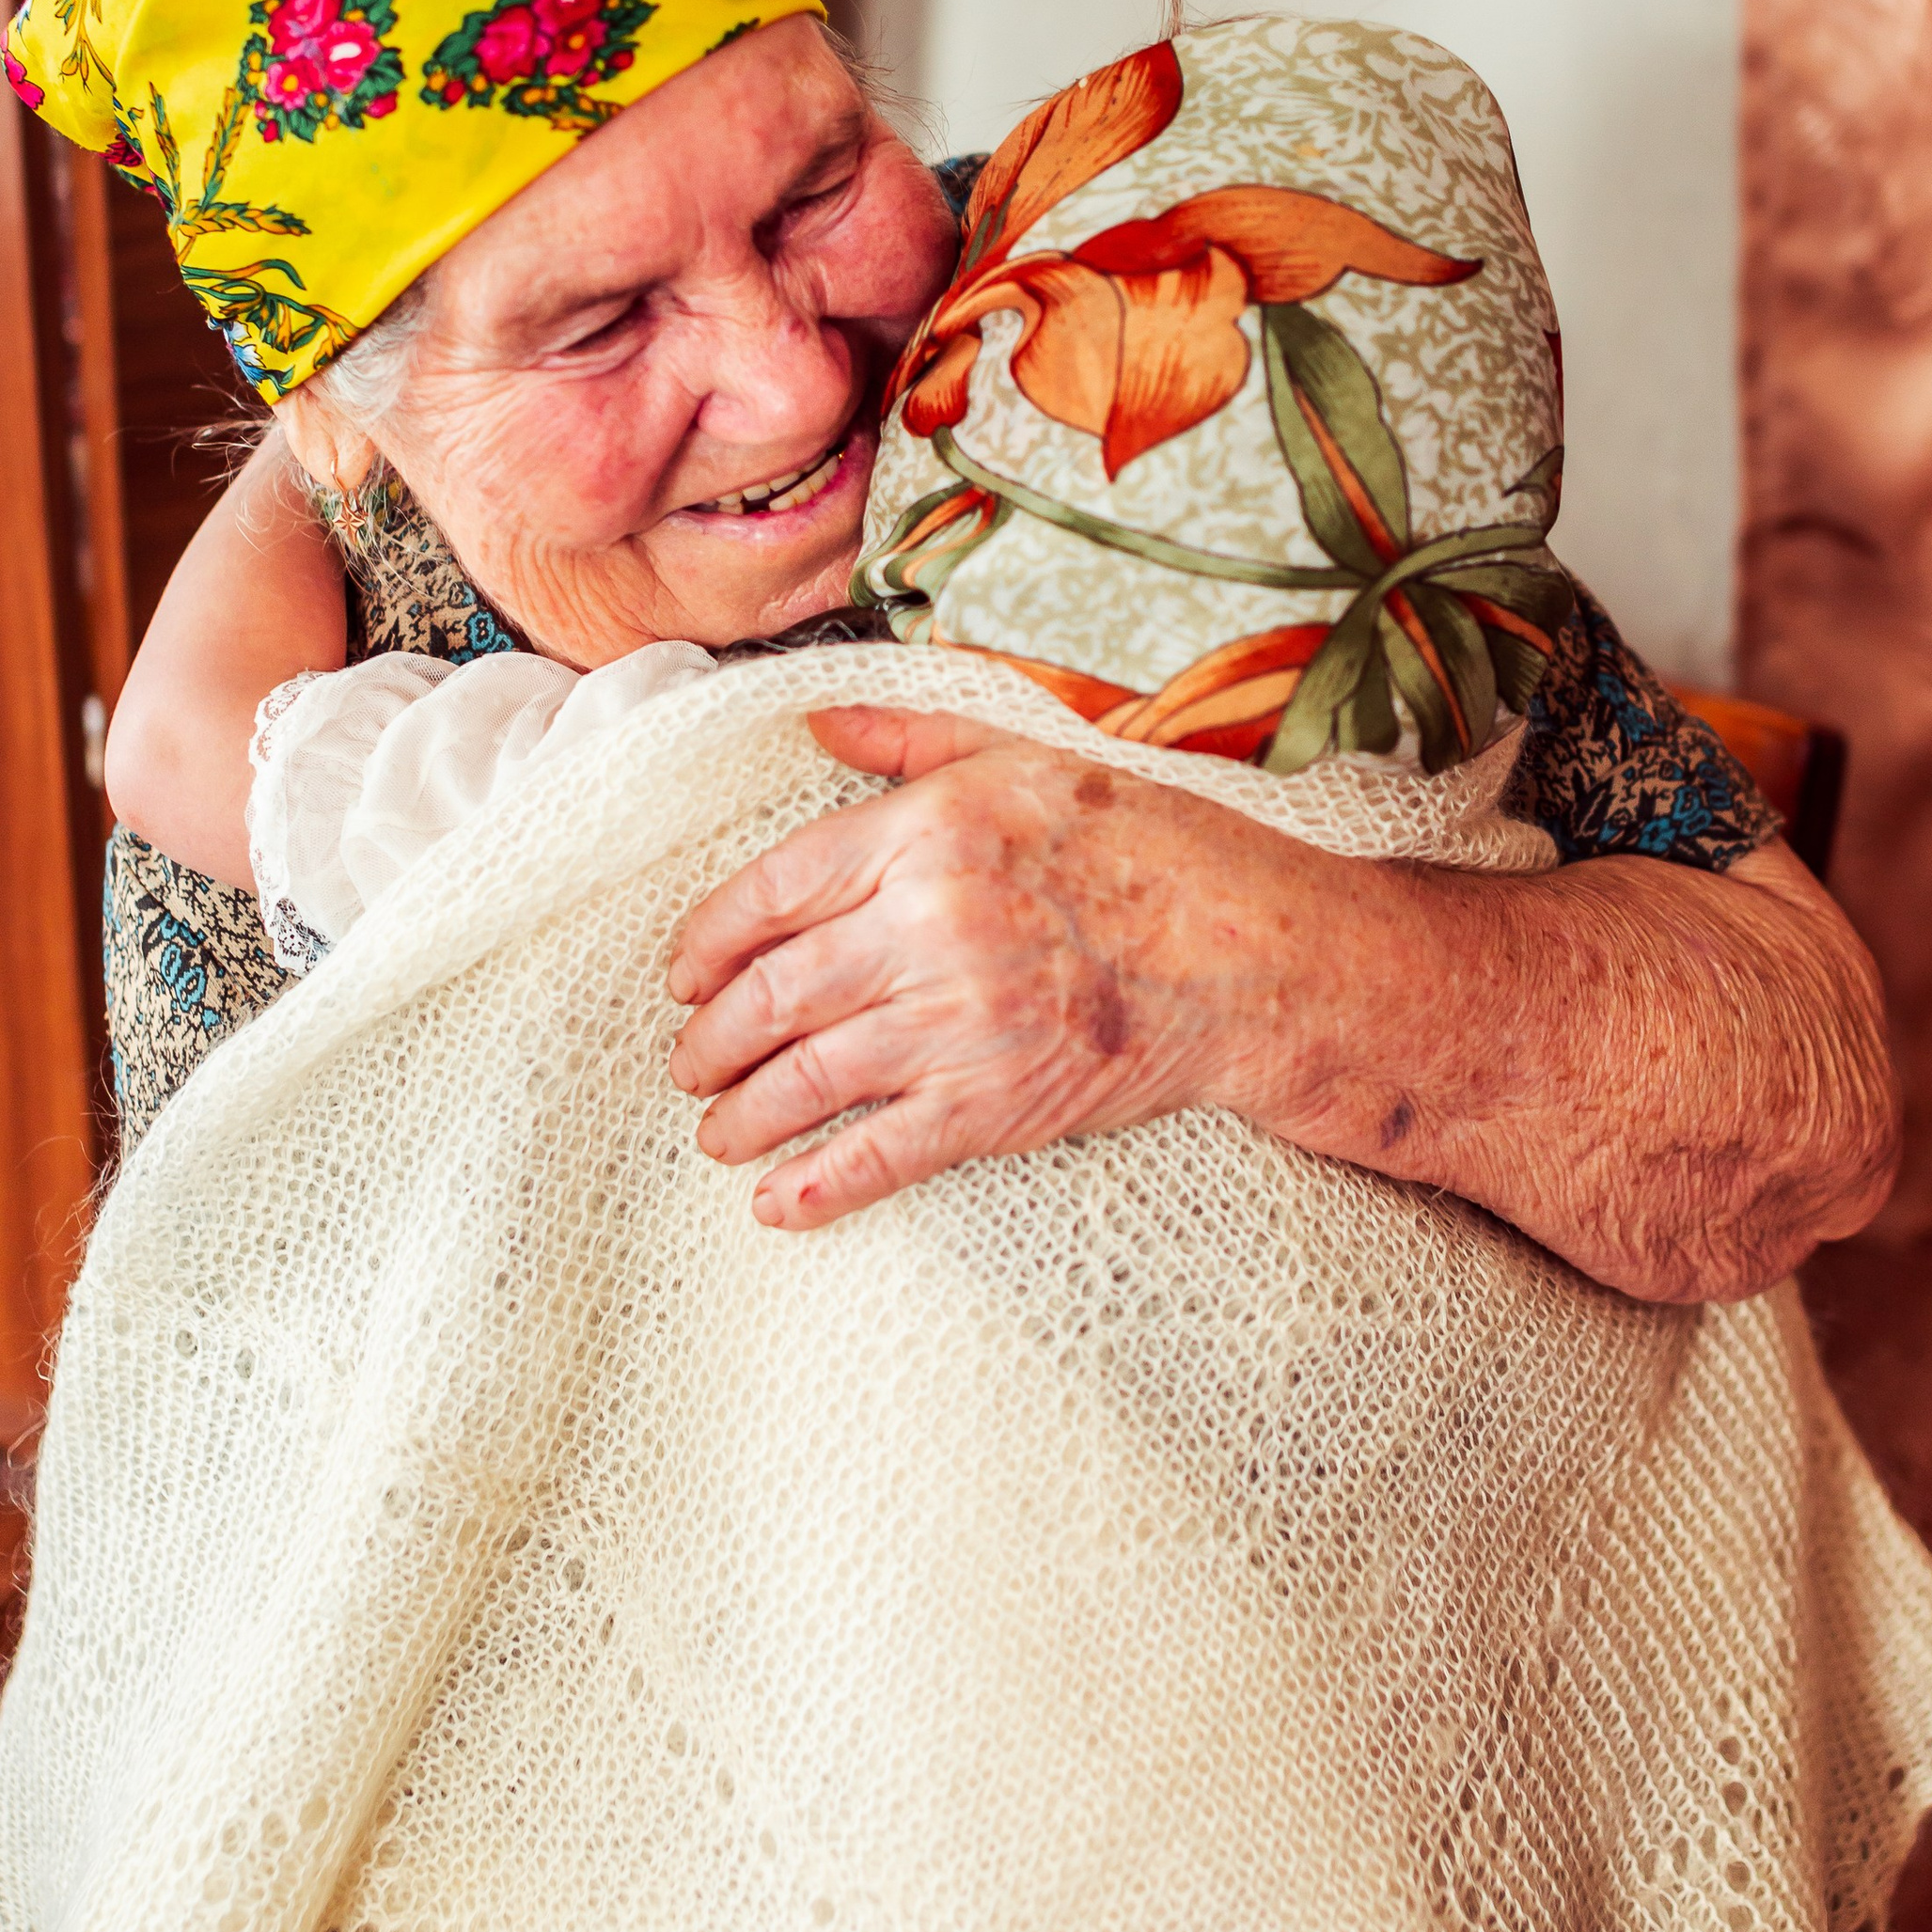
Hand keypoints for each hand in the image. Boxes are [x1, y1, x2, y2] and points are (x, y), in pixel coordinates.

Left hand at [664, 704, 1356, 1228]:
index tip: (683, 973)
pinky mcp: (994, 1106)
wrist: (1248, 952)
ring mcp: (958, 1024)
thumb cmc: (1140, 844)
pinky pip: (878, 1155)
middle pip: (771, 994)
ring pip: (807, 1079)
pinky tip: (775, 1205)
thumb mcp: (1020, 756)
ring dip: (741, 1116)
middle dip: (706, 1041)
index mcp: (926, 834)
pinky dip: (815, 1188)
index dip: (706, 941)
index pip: (770, 892)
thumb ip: (908, 740)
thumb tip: (812, 727)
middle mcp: (928, 927)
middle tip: (685, 1061)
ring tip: (713, 1131)